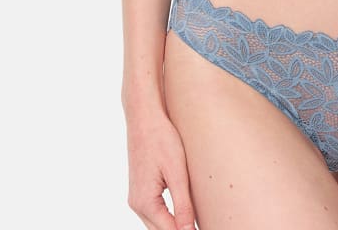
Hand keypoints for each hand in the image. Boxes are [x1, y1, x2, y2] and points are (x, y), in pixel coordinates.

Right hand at [125, 109, 197, 229]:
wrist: (144, 118)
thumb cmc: (161, 140)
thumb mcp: (177, 172)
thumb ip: (182, 205)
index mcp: (145, 202)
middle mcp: (137, 204)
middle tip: (201, 227)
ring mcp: (136, 198)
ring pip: (155, 224)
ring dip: (172, 227)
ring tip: (193, 225)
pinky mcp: (140, 190)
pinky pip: (153, 213)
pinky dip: (166, 219)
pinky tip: (181, 218)